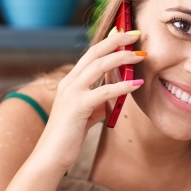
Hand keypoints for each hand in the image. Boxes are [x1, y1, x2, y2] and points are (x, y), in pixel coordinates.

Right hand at [33, 30, 143, 170]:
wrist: (50, 156)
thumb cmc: (68, 137)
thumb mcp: (84, 115)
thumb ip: (96, 103)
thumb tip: (112, 99)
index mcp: (70, 82)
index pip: (91, 54)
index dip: (109, 42)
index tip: (125, 35)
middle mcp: (69, 83)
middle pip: (95, 52)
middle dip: (116, 40)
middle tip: (136, 34)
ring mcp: (72, 93)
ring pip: (99, 66)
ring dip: (122, 58)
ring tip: (140, 56)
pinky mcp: (77, 106)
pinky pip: (104, 91)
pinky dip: (122, 86)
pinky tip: (137, 85)